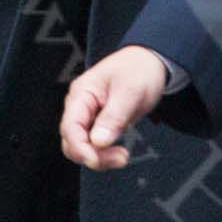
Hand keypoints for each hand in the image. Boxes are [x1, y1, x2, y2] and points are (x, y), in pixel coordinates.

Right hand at [59, 46, 166, 169]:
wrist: (151, 61)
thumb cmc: (139, 68)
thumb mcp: (130, 91)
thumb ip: (113, 117)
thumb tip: (99, 141)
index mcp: (81, 94)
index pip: (70, 127)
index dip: (80, 148)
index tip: (96, 160)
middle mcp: (80, 106)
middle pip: (72, 142)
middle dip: (92, 155)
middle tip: (119, 158)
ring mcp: (88, 116)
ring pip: (82, 147)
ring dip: (100, 157)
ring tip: (122, 156)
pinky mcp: (98, 124)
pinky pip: (94, 145)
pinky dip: (104, 153)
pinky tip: (118, 152)